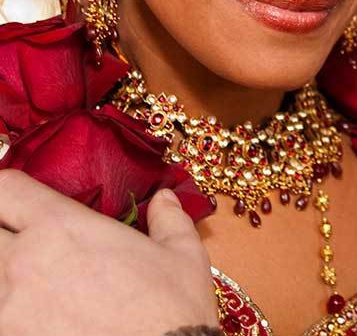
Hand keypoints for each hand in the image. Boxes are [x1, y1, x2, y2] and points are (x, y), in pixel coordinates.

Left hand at [0, 171, 218, 335]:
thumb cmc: (171, 313)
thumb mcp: (182, 255)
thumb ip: (168, 219)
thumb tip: (164, 199)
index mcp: (61, 226)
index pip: (5, 190)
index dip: (8, 193)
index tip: (19, 205)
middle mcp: (24, 262)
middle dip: (3, 234)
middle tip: (23, 247)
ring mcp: (9, 311)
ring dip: (5, 281)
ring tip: (29, 294)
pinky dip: (10, 320)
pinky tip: (33, 325)